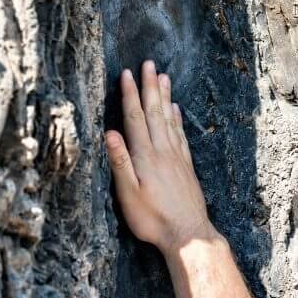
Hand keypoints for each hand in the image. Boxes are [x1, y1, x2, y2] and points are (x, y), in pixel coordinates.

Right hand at [105, 60, 217, 253]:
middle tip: (148, 63)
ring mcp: (176, 158)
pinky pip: (180, 135)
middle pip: (155, 112)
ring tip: (163, 76)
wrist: (188, 234)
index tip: (126, 73)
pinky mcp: (186, 167)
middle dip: (150, 86)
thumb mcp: (128, 195)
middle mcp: (162, 151)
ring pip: (169, 119)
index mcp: (145, 156)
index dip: (130, 95)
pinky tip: (176, 110)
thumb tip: (109, 133)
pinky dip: (177, 118)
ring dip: (165, 96)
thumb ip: (119, 162)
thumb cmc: (153, 219)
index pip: (135, 118)